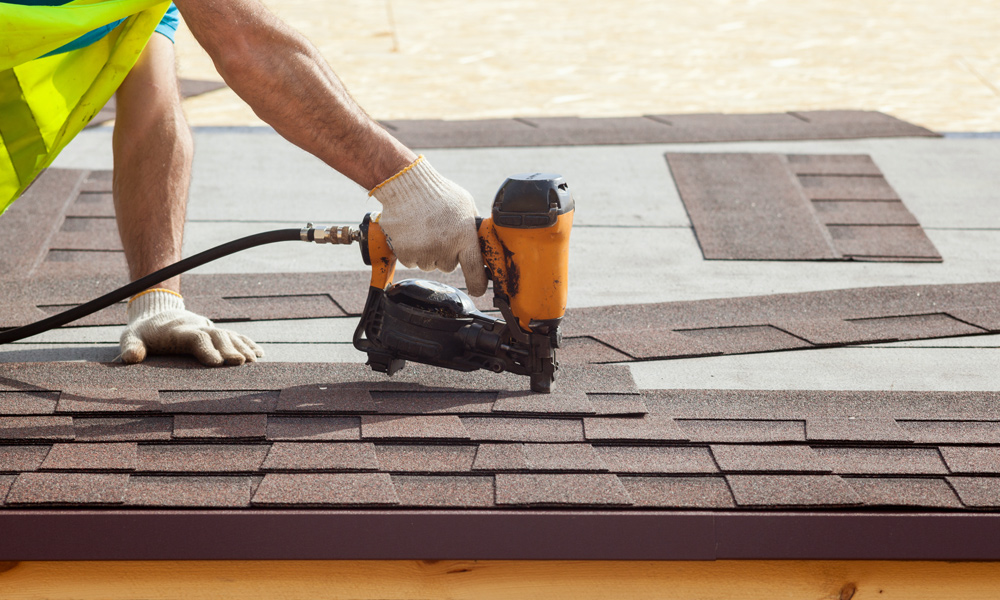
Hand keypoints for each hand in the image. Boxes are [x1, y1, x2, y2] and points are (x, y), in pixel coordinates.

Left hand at [120, 289, 262, 365]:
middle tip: (240, 363)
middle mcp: (197, 327)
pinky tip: (259, 354)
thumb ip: (131, 347)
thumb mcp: (130, 337)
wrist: (157, 311)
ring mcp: (208, 328)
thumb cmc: (143, 332)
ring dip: (242, 347)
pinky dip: (247, 343)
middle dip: (230, 348)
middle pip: (217, 335)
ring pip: (229, 335)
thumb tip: (131, 359)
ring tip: (253, 361)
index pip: (195, 337)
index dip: (206, 349)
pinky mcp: (215, 332)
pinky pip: (235, 336)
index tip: (216, 363)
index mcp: (177, 331)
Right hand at [369, 156, 488, 296]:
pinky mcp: (405, 253)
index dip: (478, 283)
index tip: (478, 289)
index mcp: (464, 236)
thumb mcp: (465, 205)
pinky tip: (412, 233)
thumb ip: (473, 227)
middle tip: (439, 234)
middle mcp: (445, 247)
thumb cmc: (438, 192)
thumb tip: (481, 242)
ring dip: (427, 253)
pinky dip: (410, 251)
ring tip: (424, 230)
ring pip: (429, 264)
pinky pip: (411, 262)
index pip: (474, 269)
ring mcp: (424, 251)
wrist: (406, 185)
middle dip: (445, 254)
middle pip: (448, 266)